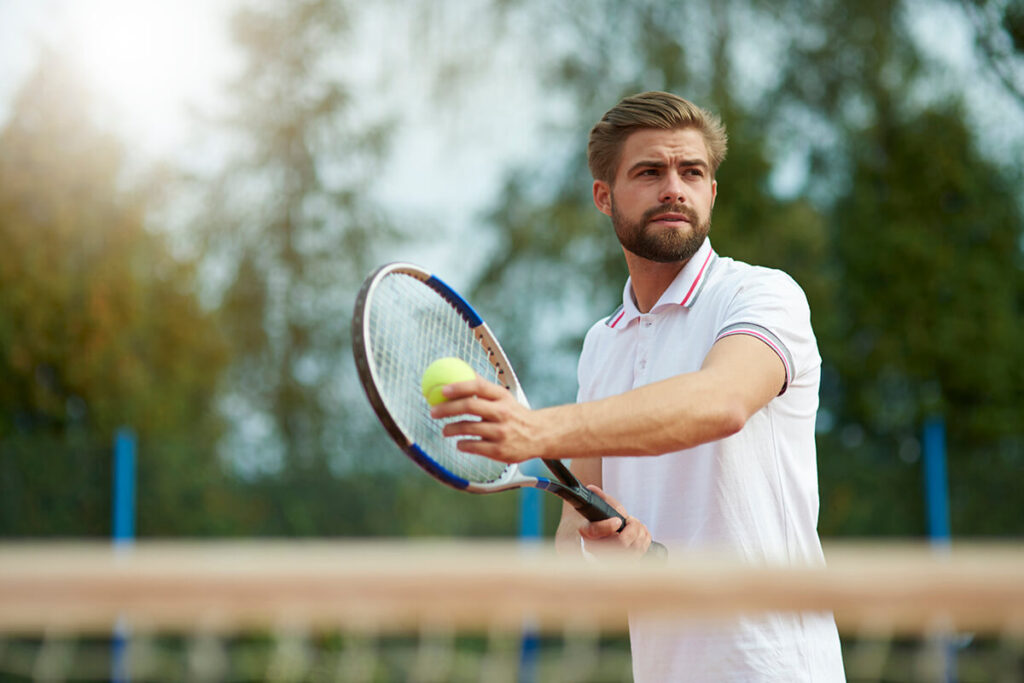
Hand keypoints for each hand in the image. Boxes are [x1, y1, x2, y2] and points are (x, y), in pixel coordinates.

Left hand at [428, 377, 551, 462]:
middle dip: (447, 408)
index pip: (478, 386)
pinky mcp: (500, 450)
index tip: (442, 390)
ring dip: (451, 429)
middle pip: (470, 406)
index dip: (458, 386)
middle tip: (433, 412)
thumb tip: (461, 369)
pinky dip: (462, 445)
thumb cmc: (514, 414)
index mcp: (502, 396)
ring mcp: (501, 432)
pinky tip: (459, 443)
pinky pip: (473, 447)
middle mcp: (502, 412)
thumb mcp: (503, 397)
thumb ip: (483, 386)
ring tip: (445, 430)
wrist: (539, 435)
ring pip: (468, 428)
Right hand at [578, 485, 652, 556]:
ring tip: (635, 524)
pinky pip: (641, 552)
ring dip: (640, 532)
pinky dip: (645, 538)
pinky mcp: (626, 563)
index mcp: (587, 534)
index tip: (618, 521)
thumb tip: (592, 489)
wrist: (599, 547)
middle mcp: (598, 550)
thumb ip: (598, 499)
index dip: (607, 526)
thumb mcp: (596, 511)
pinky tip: (640, 532)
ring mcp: (612, 559)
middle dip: (632, 528)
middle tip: (631, 520)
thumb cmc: (598, 527)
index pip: (595, 531)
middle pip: (620, 542)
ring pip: (634, 548)